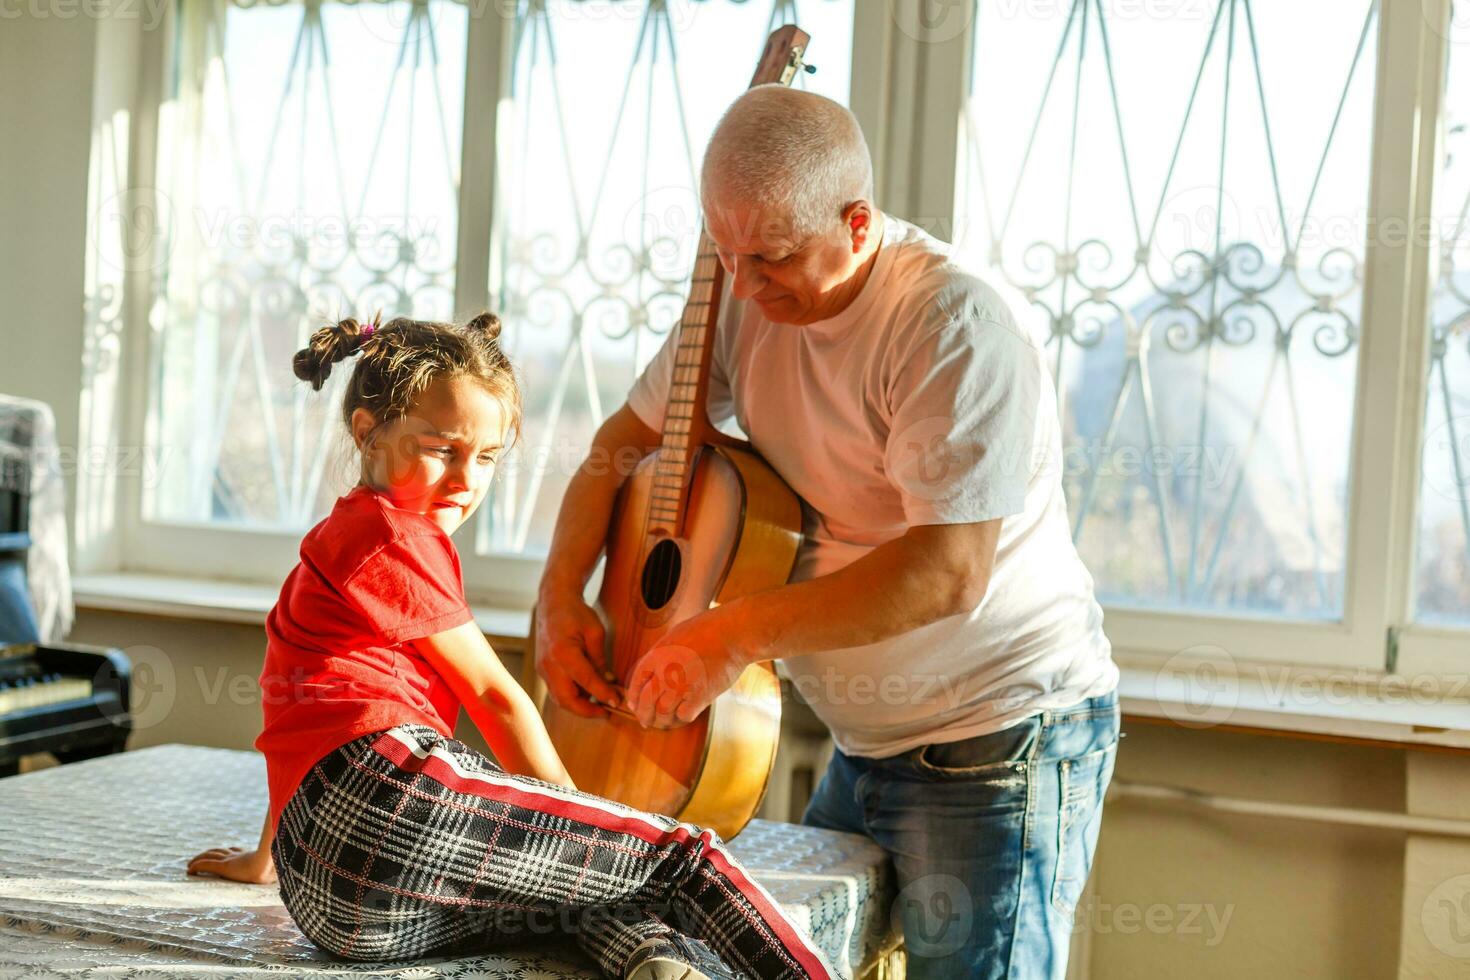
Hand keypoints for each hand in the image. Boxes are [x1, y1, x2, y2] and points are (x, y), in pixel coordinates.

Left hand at [186, 845, 276, 883]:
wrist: (269, 867)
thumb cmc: (275, 870)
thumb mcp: (277, 872)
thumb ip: (280, 874)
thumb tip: (289, 879)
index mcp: (249, 856)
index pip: (235, 850)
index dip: (230, 850)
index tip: (227, 851)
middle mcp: (238, 856)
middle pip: (219, 851)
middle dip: (210, 853)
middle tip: (201, 857)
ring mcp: (230, 860)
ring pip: (209, 856)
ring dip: (198, 858)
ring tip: (189, 865)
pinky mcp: (224, 866)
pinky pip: (206, 864)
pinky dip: (196, 866)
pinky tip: (189, 870)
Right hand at [535, 589, 621, 717]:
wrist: (553, 602)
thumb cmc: (576, 613)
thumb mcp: (595, 632)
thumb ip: (600, 659)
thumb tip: (607, 683)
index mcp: (563, 653)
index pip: (586, 681)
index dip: (603, 694)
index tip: (617, 702)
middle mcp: (548, 665)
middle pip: (566, 699)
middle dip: (587, 711)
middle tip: (606, 712)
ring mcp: (542, 669)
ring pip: (559, 699)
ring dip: (579, 706)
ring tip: (599, 705)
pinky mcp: (542, 670)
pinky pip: (556, 690)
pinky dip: (571, 697)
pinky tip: (587, 694)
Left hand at [626, 608, 751, 728]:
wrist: (733, 634)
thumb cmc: (708, 629)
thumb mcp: (675, 636)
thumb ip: (660, 654)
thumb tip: (650, 673)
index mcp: (657, 655)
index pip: (636, 683)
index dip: (634, 698)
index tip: (636, 706)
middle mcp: (665, 672)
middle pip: (646, 702)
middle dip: (644, 715)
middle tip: (646, 721)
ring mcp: (682, 686)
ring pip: (663, 713)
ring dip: (662, 720)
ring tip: (664, 721)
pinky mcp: (700, 696)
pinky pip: (684, 716)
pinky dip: (682, 718)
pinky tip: (684, 714)